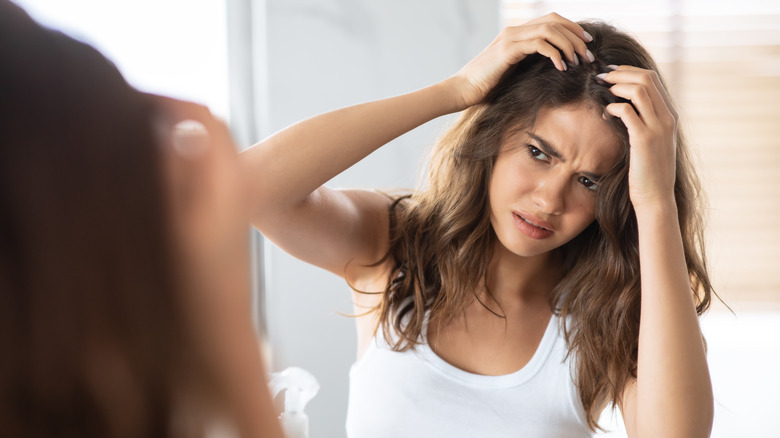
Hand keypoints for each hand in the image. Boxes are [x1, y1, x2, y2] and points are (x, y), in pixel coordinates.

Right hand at [449, 12, 593, 109]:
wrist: (463, 90)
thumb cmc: (486, 86)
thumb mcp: (513, 71)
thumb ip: (530, 63)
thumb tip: (555, 67)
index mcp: (517, 33)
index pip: (552, 20)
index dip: (572, 29)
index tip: (587, 45)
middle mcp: (514, 31)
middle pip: (554, 21)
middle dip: (576, 37)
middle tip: (588, 55)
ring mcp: (511, 38)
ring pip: (549, 30)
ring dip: (569, 45)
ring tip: (578, 61)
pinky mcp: (508, 50)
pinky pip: (539, 44)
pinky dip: (555, 53)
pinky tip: (561, 67)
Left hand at [599, 66, 678, 210]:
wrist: (656, 196)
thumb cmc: (649, 171)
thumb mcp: (651, 142)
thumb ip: (645, 122)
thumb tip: (625, 106)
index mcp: (670, 115)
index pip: (652, 79)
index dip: (629, 71)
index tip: (611, 73)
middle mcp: (667, 117)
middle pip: (646, 78)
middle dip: (621, 72)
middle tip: (601, 76)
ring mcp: (658, 127)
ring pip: (639, 89)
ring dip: (616, 85)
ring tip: (601, 89)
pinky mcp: (644, 139)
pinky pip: (627, 111)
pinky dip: (612, 107)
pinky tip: (604, 114)